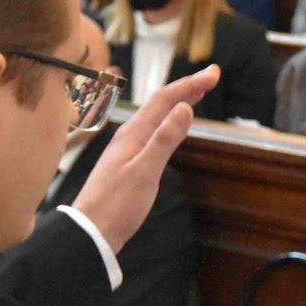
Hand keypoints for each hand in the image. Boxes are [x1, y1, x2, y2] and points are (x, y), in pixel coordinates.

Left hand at [70, 65, 219, 252]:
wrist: (91, 232)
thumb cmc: (116, 205)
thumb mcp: (145, 172)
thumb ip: (164, 140)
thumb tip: (185, 108)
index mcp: (133, 134)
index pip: (165, 99)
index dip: (190, 84)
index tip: (214, 74)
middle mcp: (129, 136)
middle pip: (161, 104)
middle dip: (187, 88)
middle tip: (212, 77)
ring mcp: (128, 149)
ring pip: (157, 118)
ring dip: (179, 103)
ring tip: (197, 94)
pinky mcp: (129, 163)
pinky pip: (154, 133)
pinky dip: (169, 123)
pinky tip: (173, 128)